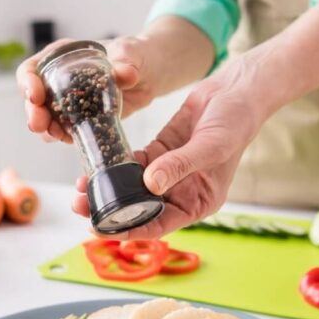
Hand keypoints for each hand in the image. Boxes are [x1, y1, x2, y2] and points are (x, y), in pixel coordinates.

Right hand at [16, 37, 154, 143]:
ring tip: (54, 135)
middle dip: (33, 112)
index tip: (35, 95)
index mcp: (62, 56)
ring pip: (47, 118)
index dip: (28, 82)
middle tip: (39, 124)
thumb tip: (126, 73)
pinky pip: (66, 130)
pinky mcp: (81, 119)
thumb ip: (127, 62)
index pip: (32, 68)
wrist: (150, 74)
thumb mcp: (131, 54)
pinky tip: (70, 140)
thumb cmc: (135, 55)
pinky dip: (65, 137)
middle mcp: (59, 80)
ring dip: (46, 129)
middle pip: (34, 98)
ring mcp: (69, 102)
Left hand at [72, 56, 274, 238]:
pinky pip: (133, 163)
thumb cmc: (236, 122)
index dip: (129, 228)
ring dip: (108, 188)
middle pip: (140, 208)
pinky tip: (96, 165)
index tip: (101, 229)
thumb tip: (149, 184)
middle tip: (81, 205)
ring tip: (81, 186)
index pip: (159, 224)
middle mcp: (182, 192)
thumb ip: (179, 165)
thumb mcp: (210, 146)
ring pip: (132, 187)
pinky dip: (115, 165)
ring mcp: (169, 172)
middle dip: (110, 209)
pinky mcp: (160, 151)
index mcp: (198, 202)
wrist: (237, 90)